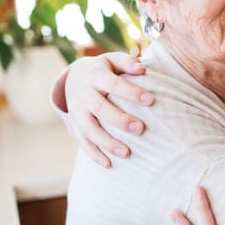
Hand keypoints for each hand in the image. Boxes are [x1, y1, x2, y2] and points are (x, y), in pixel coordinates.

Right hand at [63, 52, 151, 167]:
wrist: (74, 77)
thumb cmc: (104, 69)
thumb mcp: (112, 60)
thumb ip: (127, 63)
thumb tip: (143, 69)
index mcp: (95, 76)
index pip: (113, 84)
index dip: (130, 92)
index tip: (150, 100)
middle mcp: (83, 94)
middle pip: (100, 109)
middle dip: (119, 120)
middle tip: (140, 129)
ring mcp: (76, 111)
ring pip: (89, 129)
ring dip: (106, 142)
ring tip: (127, 153)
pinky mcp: (74, 125)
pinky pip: (82, 141)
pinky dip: (94, 154)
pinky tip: (108, 164)